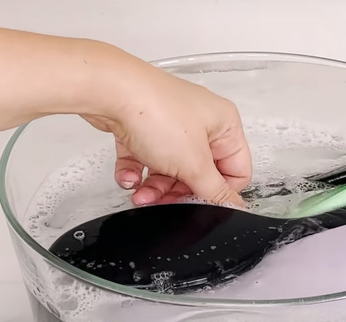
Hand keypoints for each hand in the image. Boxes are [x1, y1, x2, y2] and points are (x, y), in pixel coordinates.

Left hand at [82, 63, 251, 206]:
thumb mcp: (193, 163)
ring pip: (169, 171)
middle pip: (198, 174)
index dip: (220, 192)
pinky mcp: (142, 128)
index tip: (202, 204)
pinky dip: (135, 173)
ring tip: (142, 195)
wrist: (109, 92)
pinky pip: (143, 160)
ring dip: (154, 188)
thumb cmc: (155, 112)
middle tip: (165, 202)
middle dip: (179, 192)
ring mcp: (169, 124)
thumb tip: (233, 206)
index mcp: (224, 125)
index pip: (236, 170)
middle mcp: (199, 122)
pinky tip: (129, 177)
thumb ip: (214, 191)